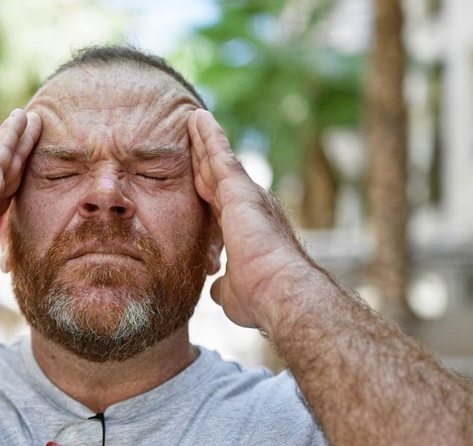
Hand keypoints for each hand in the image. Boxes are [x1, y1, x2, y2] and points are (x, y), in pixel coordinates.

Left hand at [188, 108, 317, 330]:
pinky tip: (198, 119)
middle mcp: (251, 208)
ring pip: (219, 162)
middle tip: (193, 135)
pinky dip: (209, 137)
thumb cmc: (261, 299)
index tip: (197, 174)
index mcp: (246, 229)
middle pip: (218, 176)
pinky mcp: (242, 191)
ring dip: (206, 140)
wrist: (280, 292)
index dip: (207, 188)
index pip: (219, 203)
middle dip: (205, 157)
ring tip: (193, 118)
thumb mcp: (232, 291)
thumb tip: (216, 289)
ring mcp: (248, 197)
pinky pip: (221, 157)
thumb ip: (224, 284)